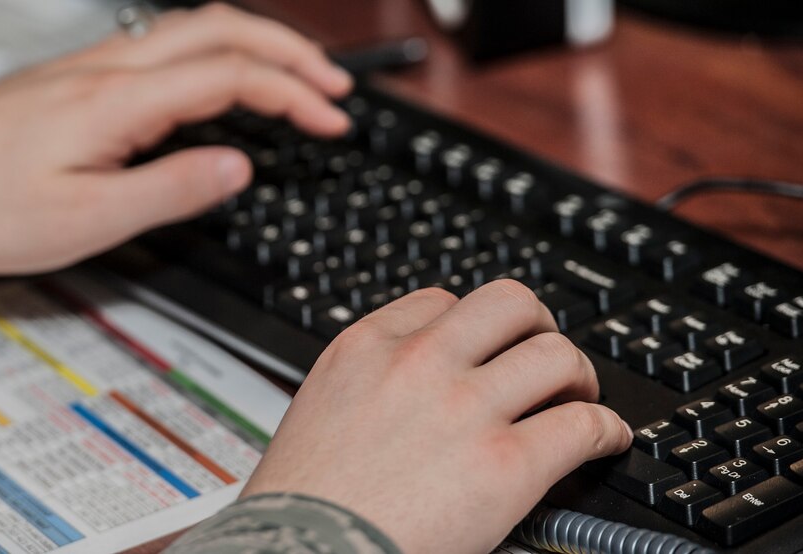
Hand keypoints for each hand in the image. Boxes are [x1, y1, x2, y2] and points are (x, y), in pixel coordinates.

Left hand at [0, 3, 350, 273]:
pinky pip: (169, 44)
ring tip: (298, 74)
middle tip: (333, 84)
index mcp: (120, 101)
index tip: (331, 119)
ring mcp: (98, 65)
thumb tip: (237, 168)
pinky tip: (229, 78)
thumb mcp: (88, 218)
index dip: (293, 93)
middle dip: (290, 49)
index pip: (231, 76)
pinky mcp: (86, 76)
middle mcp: (112, 69)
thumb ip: (171, 189)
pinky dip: (220, 52)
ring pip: (195, 27)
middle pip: (221, 28)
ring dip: (257, 43)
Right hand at [242, 281, 632, 553]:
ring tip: (578, 396)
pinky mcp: (505, 463)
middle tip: (543, 352)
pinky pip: (582, 424)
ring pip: (555, 355)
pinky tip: (603, 439)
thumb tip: (411, 381)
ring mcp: (465, 408)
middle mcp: (421, 363)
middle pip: (510, 304)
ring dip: (577, 374)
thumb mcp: (321, 406)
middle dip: (536, 325)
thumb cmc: (301, 500)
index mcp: (369, 346)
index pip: (443, 302)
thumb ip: (371, 378)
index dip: (473, 325)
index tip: (486, 347)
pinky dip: (604, 429)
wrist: (301, 552)